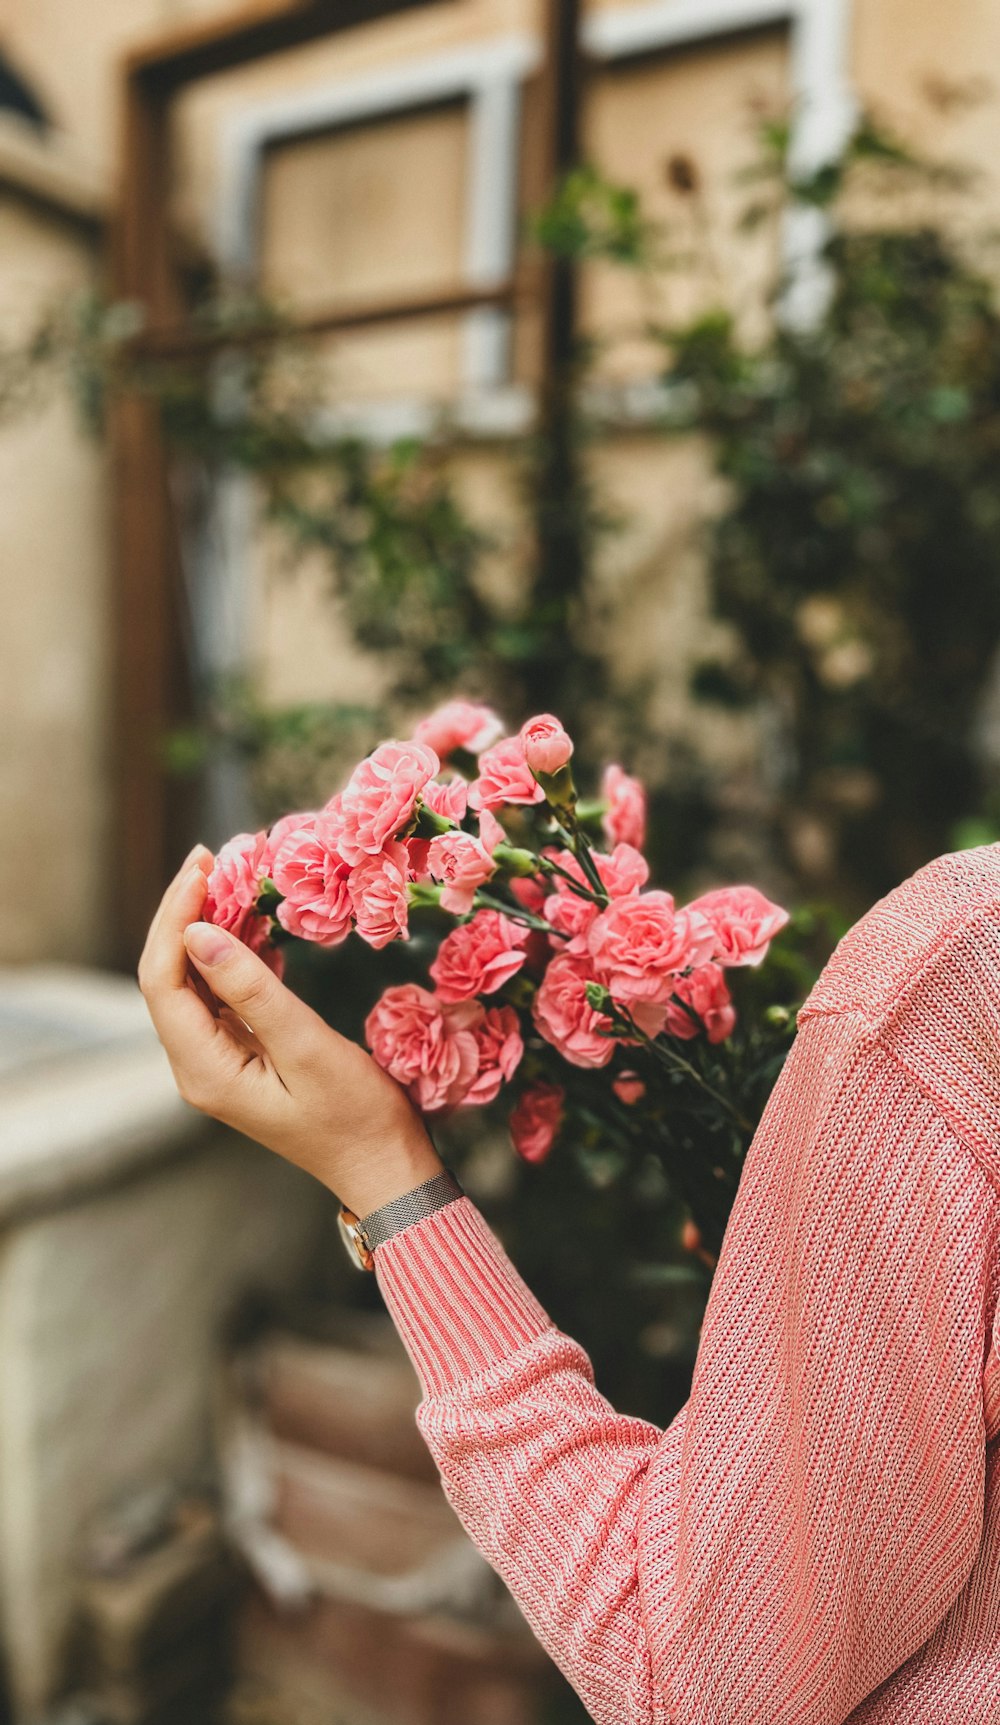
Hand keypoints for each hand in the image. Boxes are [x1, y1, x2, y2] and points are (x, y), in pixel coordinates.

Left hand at [137, 846, 443, 1215]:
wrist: (383, 1167)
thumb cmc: (355, 1114)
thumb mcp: (307, 1046)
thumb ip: (251, 990)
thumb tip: (199, 933)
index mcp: (204, 1069)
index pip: (162, 980)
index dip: (175, 918)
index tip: (204, 867)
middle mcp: (198, 1067)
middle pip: (169, 977)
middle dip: (185, 914)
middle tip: (214, 858)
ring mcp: (217, 1064)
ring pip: (194, 983)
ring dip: (208, 929)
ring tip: (232, 878)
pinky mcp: (242, 1059)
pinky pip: (222, 997)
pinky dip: (233, 955)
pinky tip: (255, 924)